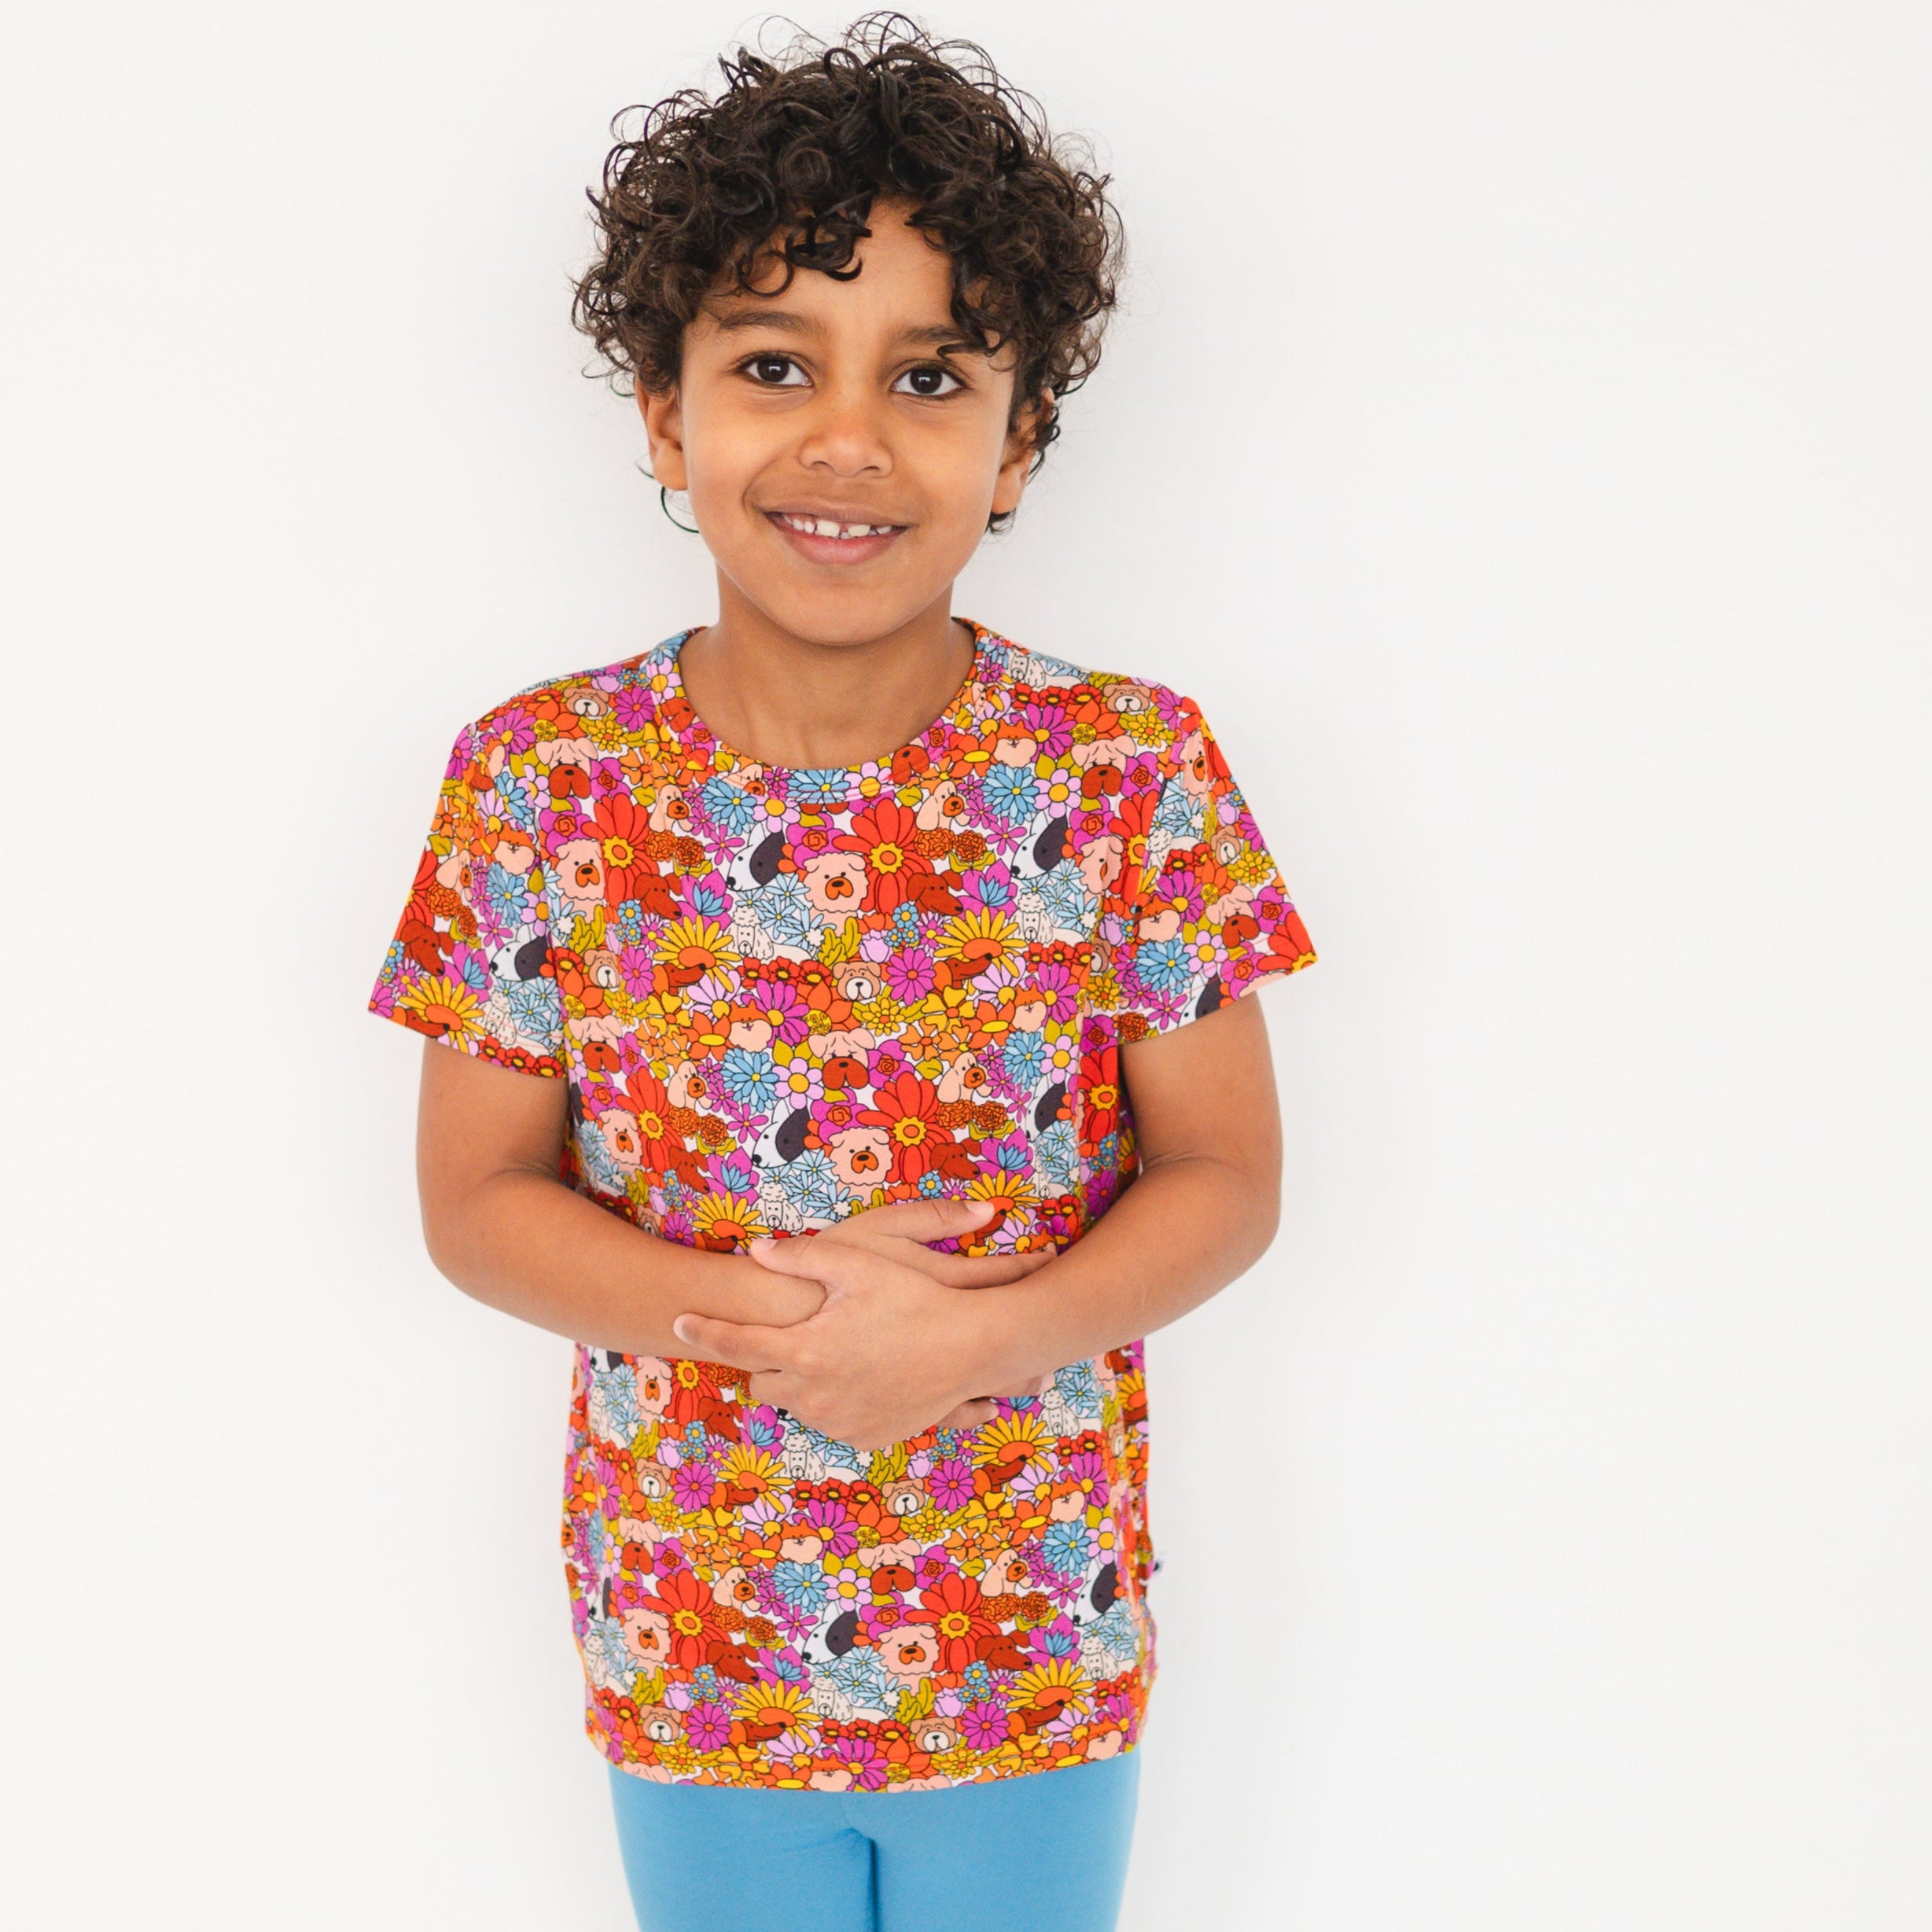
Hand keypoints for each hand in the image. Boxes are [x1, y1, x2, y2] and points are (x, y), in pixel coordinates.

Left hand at [671, 1199, 1053, 1448]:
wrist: (974, 1348)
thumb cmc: (916, 1299)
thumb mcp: (858, 1263)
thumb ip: (799, 1257)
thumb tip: (755, 1252)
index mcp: (804, 1350)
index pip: (735, 1342)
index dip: (703, 1330)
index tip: (678, 1321)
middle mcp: (814, 1393)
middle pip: (760, 1383)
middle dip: (764, 1362)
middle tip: (783, 1336)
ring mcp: (840, 1421)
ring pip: (796, 1404)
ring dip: (802, 1381)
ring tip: (831, 1352)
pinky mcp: (866, 1436)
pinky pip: (832, 1420)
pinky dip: (835, 1400)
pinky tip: (860, 1374)